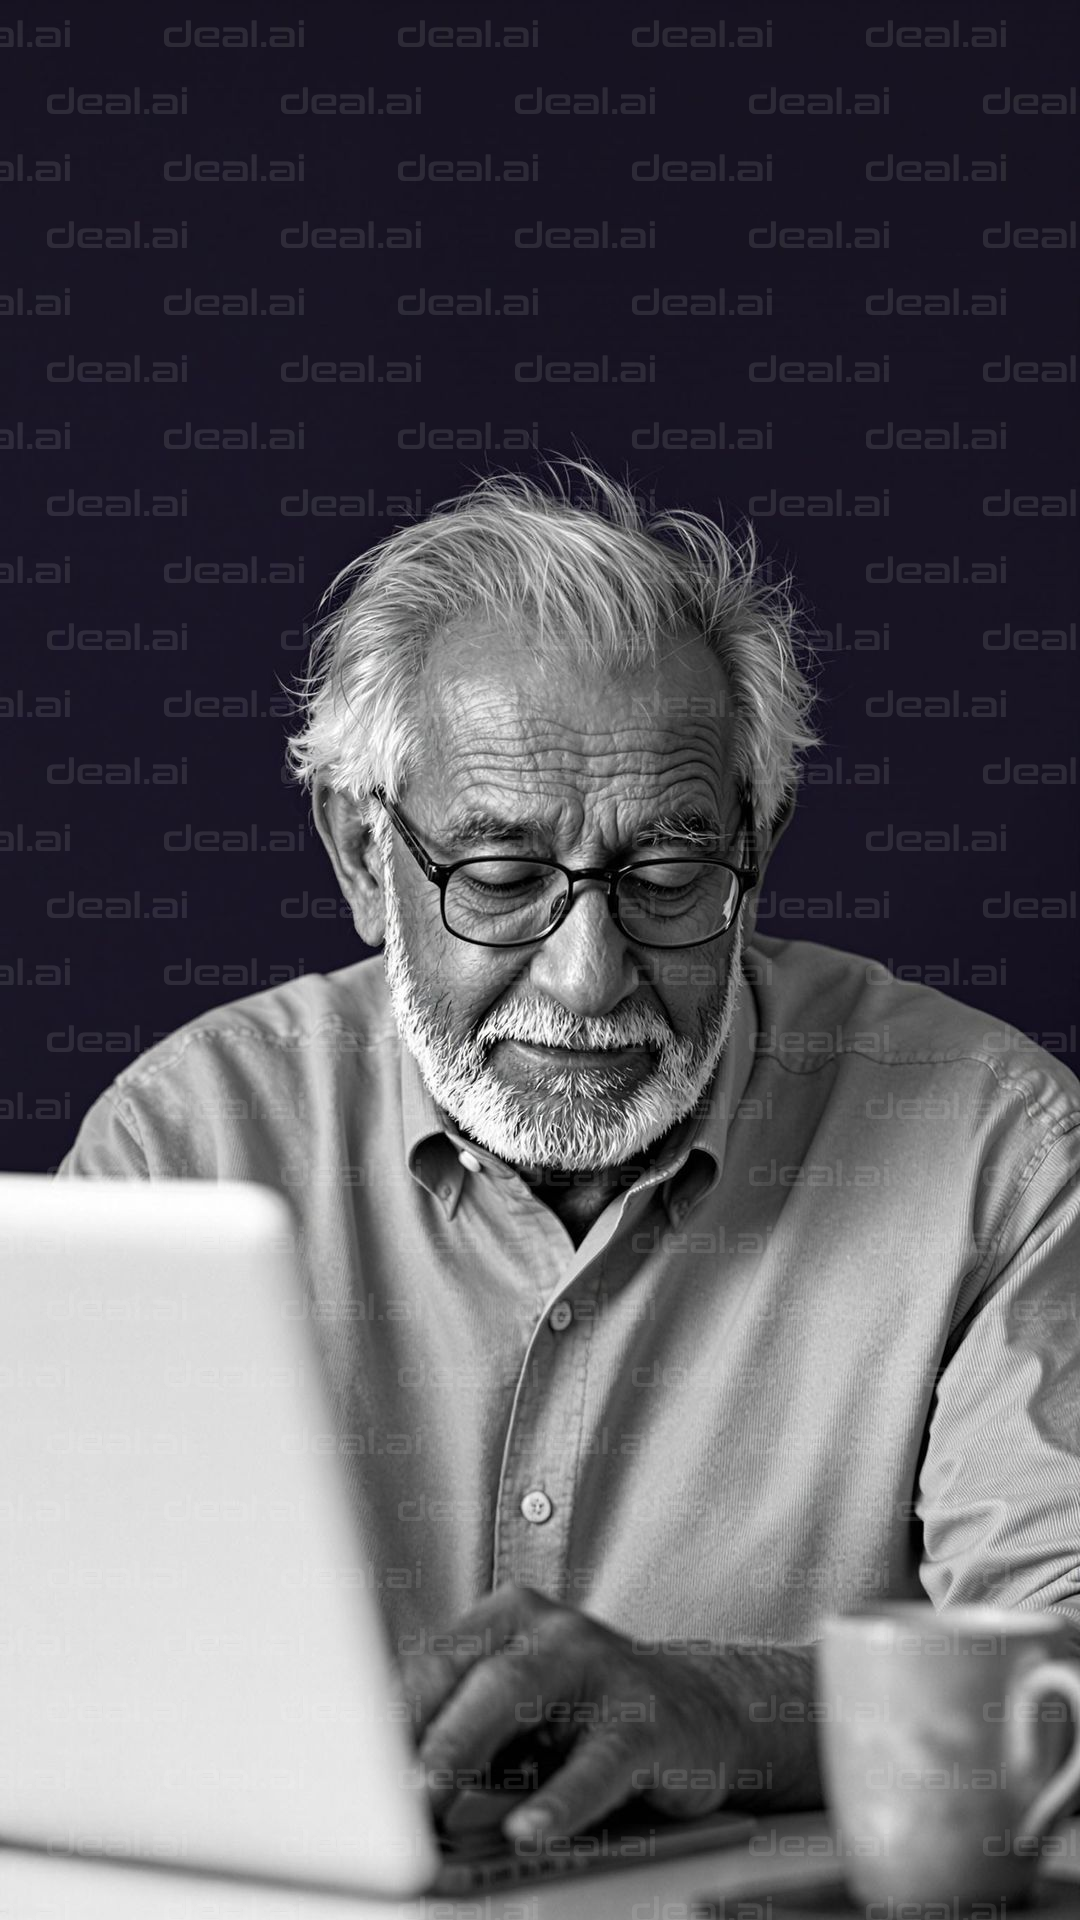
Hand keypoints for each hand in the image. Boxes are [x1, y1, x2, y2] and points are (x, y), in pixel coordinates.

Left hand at [398, 1584, 738, 1843]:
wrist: (703, 1711)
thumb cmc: (586, 1716)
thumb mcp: (522, 1710)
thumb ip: (464, 1730)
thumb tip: (389, 1791)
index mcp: (509, 1618)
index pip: (434, 1662)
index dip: (390, 1717)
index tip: (345, 1768)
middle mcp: (553, 1629)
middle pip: (472, 1674)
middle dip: (423, 1732)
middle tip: (380, 1789)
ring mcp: (603, 1666)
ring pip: (521, 1695)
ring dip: (466, 1749)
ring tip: (428, 1799)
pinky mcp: (647, 1720)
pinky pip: (598, 1762)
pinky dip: (560, 1800)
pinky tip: (528, 1830)